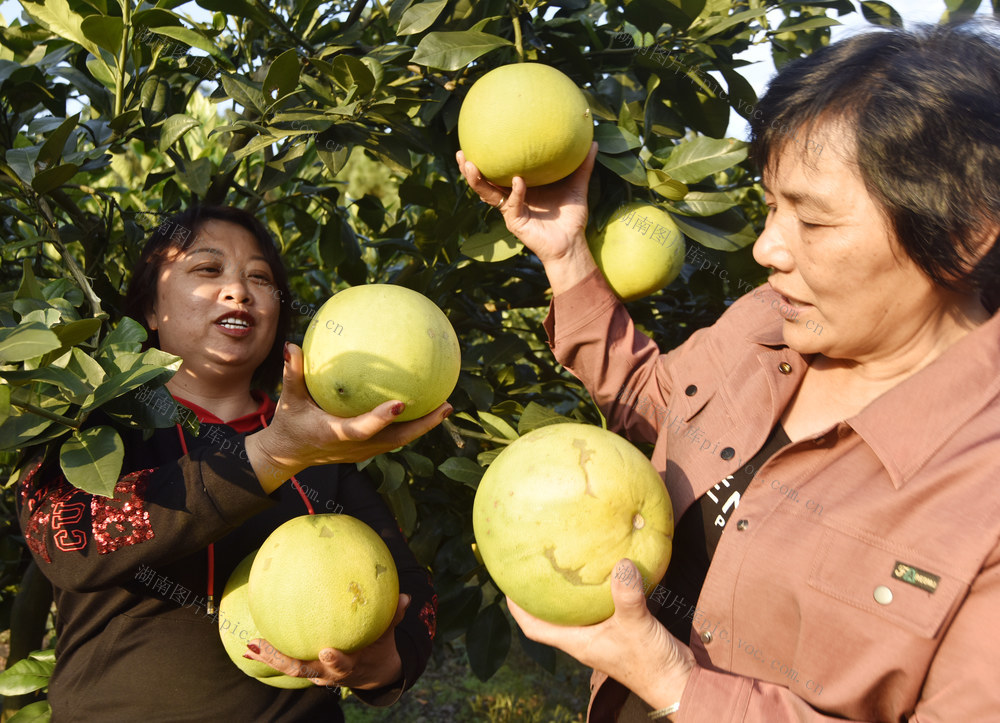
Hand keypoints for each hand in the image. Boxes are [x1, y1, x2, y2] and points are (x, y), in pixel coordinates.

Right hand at [244, 343, 451, 492]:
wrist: (287, 455)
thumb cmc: (289, 423)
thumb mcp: (289, 400)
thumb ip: (293, 374)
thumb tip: (293, 345)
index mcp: (335, 434)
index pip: (362, 429)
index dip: (382, 418)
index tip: (401, 403)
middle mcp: (354, 447)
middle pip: (396, 439)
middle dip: (424, 425)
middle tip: (446, 405)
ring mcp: (363, 452)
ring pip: (400, 441)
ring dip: (424, 426)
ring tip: (446, 406)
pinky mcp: (366, 450)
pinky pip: (394, 438)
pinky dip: (411, 426)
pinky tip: (424, 407)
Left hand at [244, 594, 409, 690]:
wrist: (372, 673)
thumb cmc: (379, 647)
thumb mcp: (388, 634)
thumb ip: (394, 616)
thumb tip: (406, 597)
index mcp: (350, 666)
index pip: (341, 666)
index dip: (334, 661)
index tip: (326, 650)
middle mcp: (329, 673)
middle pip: (304, 671)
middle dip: (285, 662)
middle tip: (266, 649)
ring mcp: (316, 674)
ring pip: (291, 669)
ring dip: (270, 660)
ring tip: (251, 646)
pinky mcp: (307, 668)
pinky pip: (285, 663)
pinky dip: (268, 657)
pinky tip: (249, 646)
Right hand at [456, 144, 599, 295]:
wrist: (572, 242)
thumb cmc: (571, 217)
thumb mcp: (577, 186)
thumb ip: (582, 165)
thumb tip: (593, 142)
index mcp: (520, 188)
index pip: (498, 171)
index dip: (486, 159)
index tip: (477, 140)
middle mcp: (511, 198)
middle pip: (484, 182)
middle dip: (469, 169)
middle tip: (461, 152)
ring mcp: (511, 210)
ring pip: (487, 194)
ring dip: (477, 180)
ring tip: (470, 165)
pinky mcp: (516, 222)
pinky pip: (512, 203)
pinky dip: (515, 191)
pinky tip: (518, 180)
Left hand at [507, 558, 695, 711]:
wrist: (678, 681)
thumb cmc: (650, 662)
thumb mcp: (636, 625)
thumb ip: (627, 595)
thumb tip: (620, 562)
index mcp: (577, 643)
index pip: (535, 628)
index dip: (518, 610)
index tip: (506, 586)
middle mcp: (585, 639)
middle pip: (552, 618)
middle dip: (540, 596)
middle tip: (534, 566)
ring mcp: (603, 635)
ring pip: (577, 611)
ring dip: (569, 592)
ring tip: (565, 562)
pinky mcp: (621, 629)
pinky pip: (603, 606)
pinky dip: (600, 590)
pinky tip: (607, 569)